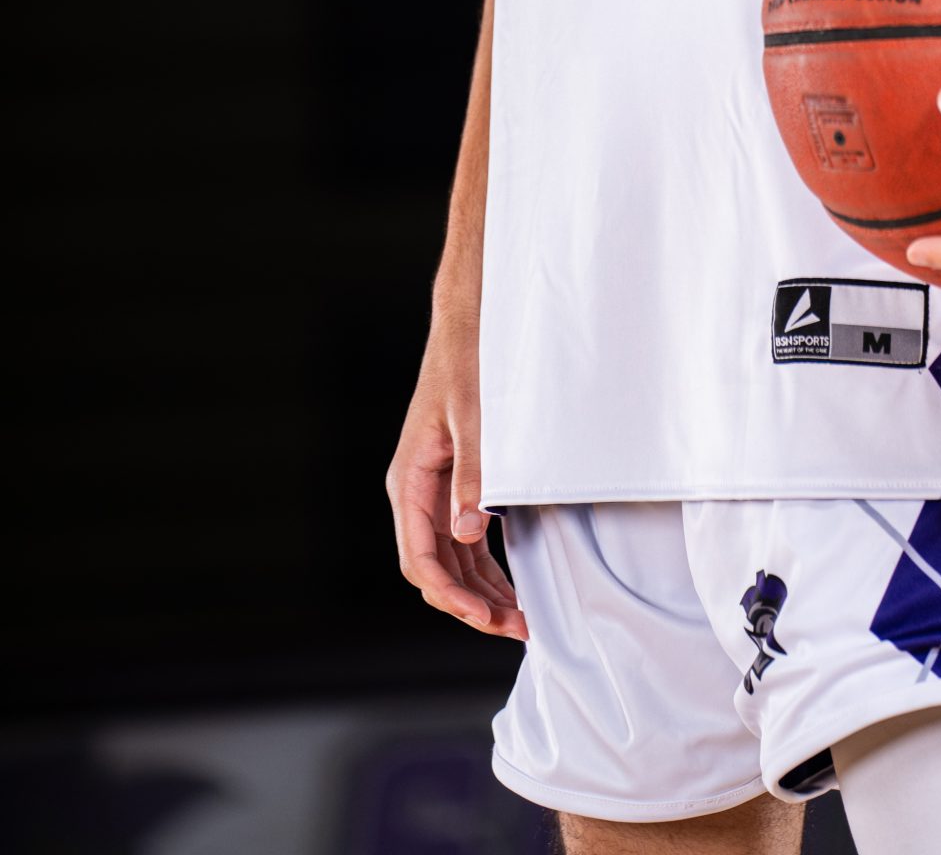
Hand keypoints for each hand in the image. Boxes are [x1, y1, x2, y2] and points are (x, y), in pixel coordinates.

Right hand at [385, 321, 527, 639]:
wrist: (470, 326)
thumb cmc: (469, 365)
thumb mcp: (476, 418)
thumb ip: (472, 475)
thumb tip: (468, 532)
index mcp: (410, 480)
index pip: (421, 556)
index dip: (451, 594)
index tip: (485, 617)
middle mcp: (416, 493)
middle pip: (435, 569)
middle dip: (472, 604)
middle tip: (517, 627)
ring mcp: (433, 492)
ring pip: (451, 560)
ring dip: (480, 592)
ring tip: (519, 618)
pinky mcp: (453, 486)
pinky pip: (463, 541)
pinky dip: (484, 568)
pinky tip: (510, 586)